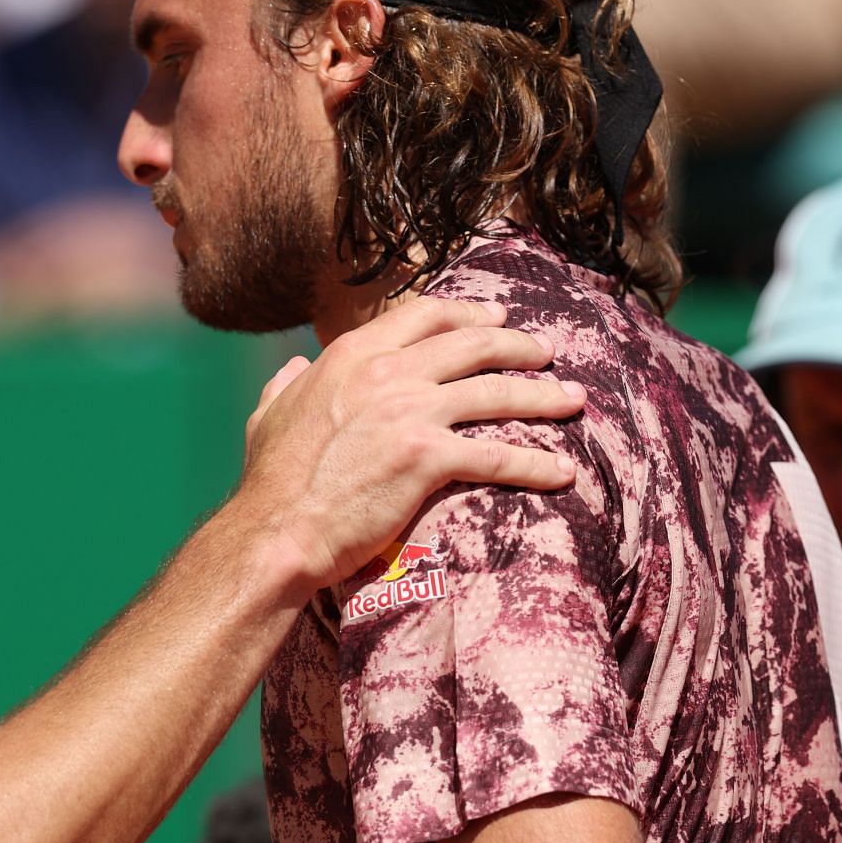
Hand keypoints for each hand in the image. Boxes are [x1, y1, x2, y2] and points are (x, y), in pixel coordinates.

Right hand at [231, 297, 582, 591]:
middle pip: (471, 344)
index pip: (423, 315)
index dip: (467, 313)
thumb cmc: (270, 481)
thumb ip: (285, 384)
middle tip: (546, 352)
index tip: (496, 317)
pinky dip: (536, 463)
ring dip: (542, 395)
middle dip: (517, 345)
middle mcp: (386, 373)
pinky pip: (498, 456)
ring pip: (495, 392)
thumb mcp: (268, 415)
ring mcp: (410, 412)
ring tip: (573, 400)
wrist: (278, 529)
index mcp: (350, 354)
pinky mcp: (428, 458)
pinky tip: (561, 472)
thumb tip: (293, 367)